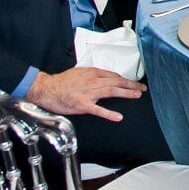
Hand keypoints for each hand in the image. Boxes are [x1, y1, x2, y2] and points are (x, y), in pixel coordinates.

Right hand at [26, 67, 145, 121]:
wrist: (46, 88)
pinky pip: (98, 110)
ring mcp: (88, 93)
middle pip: (116, 82)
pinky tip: (119, 117)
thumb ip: (92, 75)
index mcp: (92, 73)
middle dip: (131, 84)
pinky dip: (109, 113)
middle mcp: (92, 81)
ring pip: (111, 91)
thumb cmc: (61, 81)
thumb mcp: (79, 72)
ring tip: (137, 95)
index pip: (112, 75)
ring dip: (126, 93)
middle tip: (142, 88)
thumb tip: (104, 77)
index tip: (132, 82)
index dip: (124, 79)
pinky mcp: (83, 105)